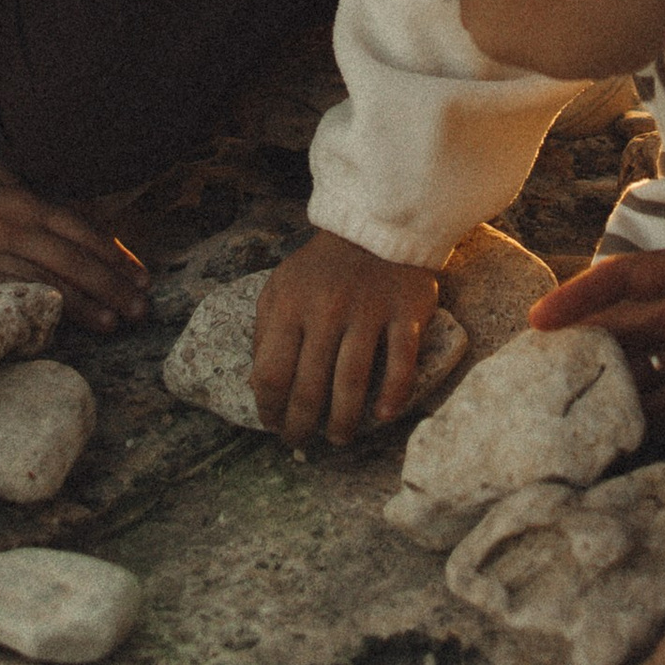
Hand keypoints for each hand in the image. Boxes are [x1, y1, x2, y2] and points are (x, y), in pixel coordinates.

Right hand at [0, 149, 147, 333]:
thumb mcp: (6, 173)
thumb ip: (40, 199)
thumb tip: (82, 220)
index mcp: (27, 201)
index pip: (83, 234)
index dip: (116, 257)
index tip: (143, 276)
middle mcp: (12, 227)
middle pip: (72, 262)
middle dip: (111, 287)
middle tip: (142, 309)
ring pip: (43, 284)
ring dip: (82, 306)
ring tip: (113, 324)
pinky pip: (0, 297)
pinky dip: (30, 311)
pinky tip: (54, 327)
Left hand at [251, 229, 447, 445]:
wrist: (377, 224)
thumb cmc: (321, 267)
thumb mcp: (281, 288)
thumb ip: (266, 333)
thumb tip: (257, 388)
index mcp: (290, 305)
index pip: (272, 373)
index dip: (269, 409)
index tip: (273, 424)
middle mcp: (327, 310)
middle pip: (310, 387)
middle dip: (301, 425)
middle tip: (301, 441)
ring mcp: (369, 311)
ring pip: (352, 382)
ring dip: (342, 421)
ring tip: (337, 438)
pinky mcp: (406, 312)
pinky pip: (401, 362)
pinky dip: (393, 394)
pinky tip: (383, 415)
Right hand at [532, 244, 664, 418]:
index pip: (623, 280)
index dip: (580, 297)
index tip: (540, 320)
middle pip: (619, 330)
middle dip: (577, 349)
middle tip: (530, 380)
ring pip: (638, 372)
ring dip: (606, 390)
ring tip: (562, 418)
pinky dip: (644, 421)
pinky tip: (616, 441)